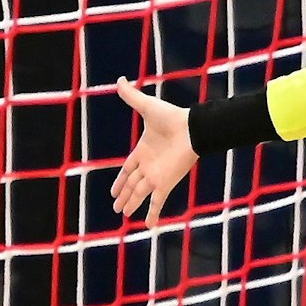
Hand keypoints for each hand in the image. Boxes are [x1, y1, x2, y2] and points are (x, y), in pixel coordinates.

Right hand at [110, 78, 197, 227]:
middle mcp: (148, 166)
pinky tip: (149, 226)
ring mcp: (156, 176)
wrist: (193, 128)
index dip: (120, 179)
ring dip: (132, 205)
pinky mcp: (165, 182)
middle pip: (131, 185)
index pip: (127, 169)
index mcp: (142, 151)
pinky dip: (152, 214)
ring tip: (124, 215)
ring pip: (139, 194)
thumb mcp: (147, 106)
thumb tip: (120, 79)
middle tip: (117, 208)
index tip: (113, 190)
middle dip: (124, 196)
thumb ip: (131, 96)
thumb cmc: (172, 117)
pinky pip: (157, 201)